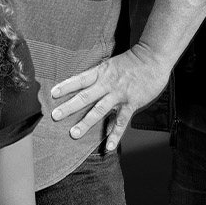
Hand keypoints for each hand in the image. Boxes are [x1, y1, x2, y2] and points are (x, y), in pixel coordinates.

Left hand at [50, 42, 171, 151]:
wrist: (153, 57)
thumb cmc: (133, 61)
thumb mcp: (112, 65)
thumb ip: (100, 77)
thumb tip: (88, 88)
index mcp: (101, 72)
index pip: (79, 79)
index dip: (66, 86)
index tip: (52, 94)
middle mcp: (107, 83)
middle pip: (84, 96)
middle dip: (69, 107)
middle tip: (54, 116)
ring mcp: (119, 94)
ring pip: (99, 110)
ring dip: (85, 123)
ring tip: (73, 134)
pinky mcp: (132, 103)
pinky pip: (121, 122)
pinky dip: (114, 136)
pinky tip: (108, 147)